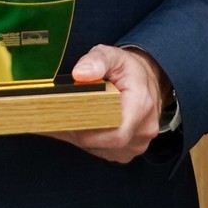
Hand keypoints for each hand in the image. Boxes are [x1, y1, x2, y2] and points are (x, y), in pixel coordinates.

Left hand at [45, 44, 167, 162]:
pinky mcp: (127, 151)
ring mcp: (136, 144)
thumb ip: (96, 61)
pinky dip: (89, 141)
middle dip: (79, 131)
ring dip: (83, 136)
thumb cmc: (128, 69)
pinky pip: (103, 151)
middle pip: (103, 143)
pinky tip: (82, 124)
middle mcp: (143, 130)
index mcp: (141, 106)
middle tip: (61, 115)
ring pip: (100, 149)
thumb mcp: (112, 56)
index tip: (68, 116)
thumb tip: (79, 74)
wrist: (146, 81)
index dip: (88, 130)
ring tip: (73, 116)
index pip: (115, 133)